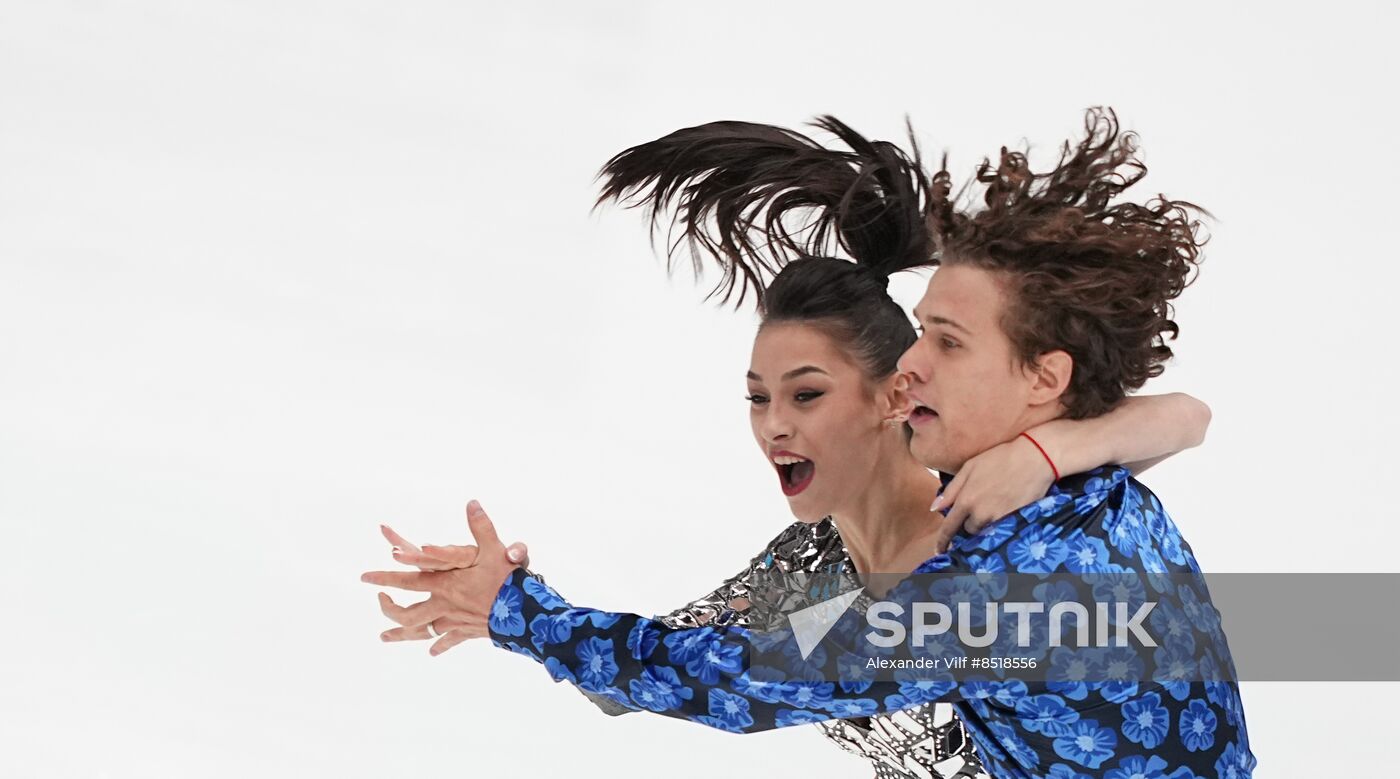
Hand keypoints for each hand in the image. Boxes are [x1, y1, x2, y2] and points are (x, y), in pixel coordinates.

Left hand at [361, 500, 521, 655]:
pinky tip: (431, 652)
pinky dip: (438, 645)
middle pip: (407, 614)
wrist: (525, 617)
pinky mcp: (467, 632)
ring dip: (402, 635)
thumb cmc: (508, 583)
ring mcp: (454, 622)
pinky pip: (448, 641)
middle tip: (379, 600)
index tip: (365, 578)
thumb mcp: (495, 550)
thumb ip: (481, 526)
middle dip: (388, 609)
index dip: (384, 578)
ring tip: (385, 637)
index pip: (407, 581)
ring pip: (421, 632)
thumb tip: (472, 503)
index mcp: (446, 584)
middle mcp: (445, 606)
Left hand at [929, 434, 1054, 551]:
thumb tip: (935, 507)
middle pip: (968, 529)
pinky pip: (1001, 528)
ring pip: (985, 530)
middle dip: (970, 521)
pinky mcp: (1014, 520)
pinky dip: (1000, 521)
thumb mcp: (970, 467)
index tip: (939, 550)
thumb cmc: (999, 458)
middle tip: (981, 504)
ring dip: (986, 522)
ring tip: (995, 502)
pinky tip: (1006, 506)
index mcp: (966, 499)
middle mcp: (980, 513)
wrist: (1034, 458)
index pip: (949, 527)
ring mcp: (998, 518)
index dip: (943, 541)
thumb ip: (952, 490)